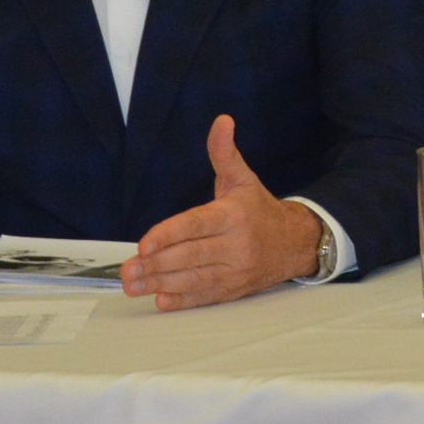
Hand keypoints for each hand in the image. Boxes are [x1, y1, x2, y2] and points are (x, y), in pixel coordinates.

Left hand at [123, 115, 324, 309]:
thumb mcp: (242, 179)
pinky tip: (162, 301)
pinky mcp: (235, 290)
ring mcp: (236, 270)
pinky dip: (183, 301)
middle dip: (155, 264)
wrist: (296, 243)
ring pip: (194, 279)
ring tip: (134, 286)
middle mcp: (237, 245)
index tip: (144, 245)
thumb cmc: (259, 210)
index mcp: (233, 216)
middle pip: (190, 256)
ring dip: (160, 284)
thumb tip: (221, 122)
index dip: (168, 236)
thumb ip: (224, 153)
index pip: (195, 226)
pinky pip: (206, 297)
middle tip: (128, 270)